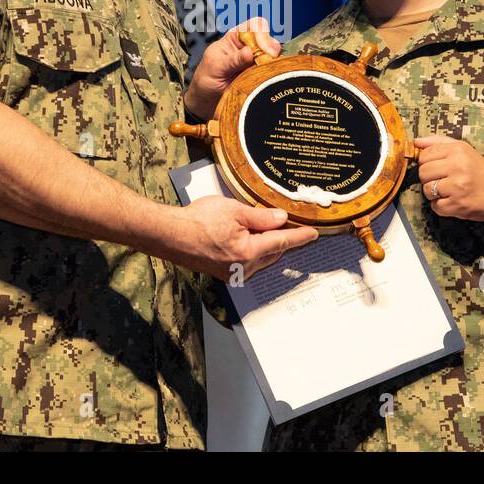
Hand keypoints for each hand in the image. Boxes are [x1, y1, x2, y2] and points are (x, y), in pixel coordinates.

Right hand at [174, 195, 317, 280]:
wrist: (170, 234)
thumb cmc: (198, 220)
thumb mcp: (234, 210)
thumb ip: (260, 217)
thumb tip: (281, 219)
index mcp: (248, 252)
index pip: (281, 242)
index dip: (299, 236)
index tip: (314, 234)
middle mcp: (242, 268)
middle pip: (273, 253)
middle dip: (283, 240)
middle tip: (294, 225)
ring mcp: (232, 273)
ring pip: (261, 259)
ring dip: (267, 246)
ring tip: (268, 228)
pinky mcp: (223, 273)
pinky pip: (248, 262)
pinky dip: (254, 251)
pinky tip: (250, 238)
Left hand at [182, 17, 281, 119]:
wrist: (206, 101)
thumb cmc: (206, 79)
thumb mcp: (216, 66)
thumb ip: (232, 60)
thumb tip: (250, 52)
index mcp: (235, 38)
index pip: (255, 26)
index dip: (262, 35)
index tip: (263, 50)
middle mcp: (249, 48)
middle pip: (269, 40)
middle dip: (271, 50)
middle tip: (268, 61)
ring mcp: (256, 62)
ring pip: (274, 56)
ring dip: (273, 63)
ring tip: (266, 72)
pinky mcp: (261, 76)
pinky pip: (273, 72)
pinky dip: (274, 74)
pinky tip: (269, 78)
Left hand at [415, 135, 483, 221]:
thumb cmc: (479, 170)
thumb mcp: (463, 149)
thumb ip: (438, 142)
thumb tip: (415, 142)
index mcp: (458, 150)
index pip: (424, 155)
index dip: (427, 162)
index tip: (438, 167)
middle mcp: (458, 166)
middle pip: (423, 172)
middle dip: (429, 178)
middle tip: (443, 180)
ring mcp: (458, 187)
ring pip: (426, 190)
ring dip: (434, 193)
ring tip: (449, 190)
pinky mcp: (458, 205)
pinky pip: (435, 206)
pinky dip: (441, 206)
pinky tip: (453, 200)